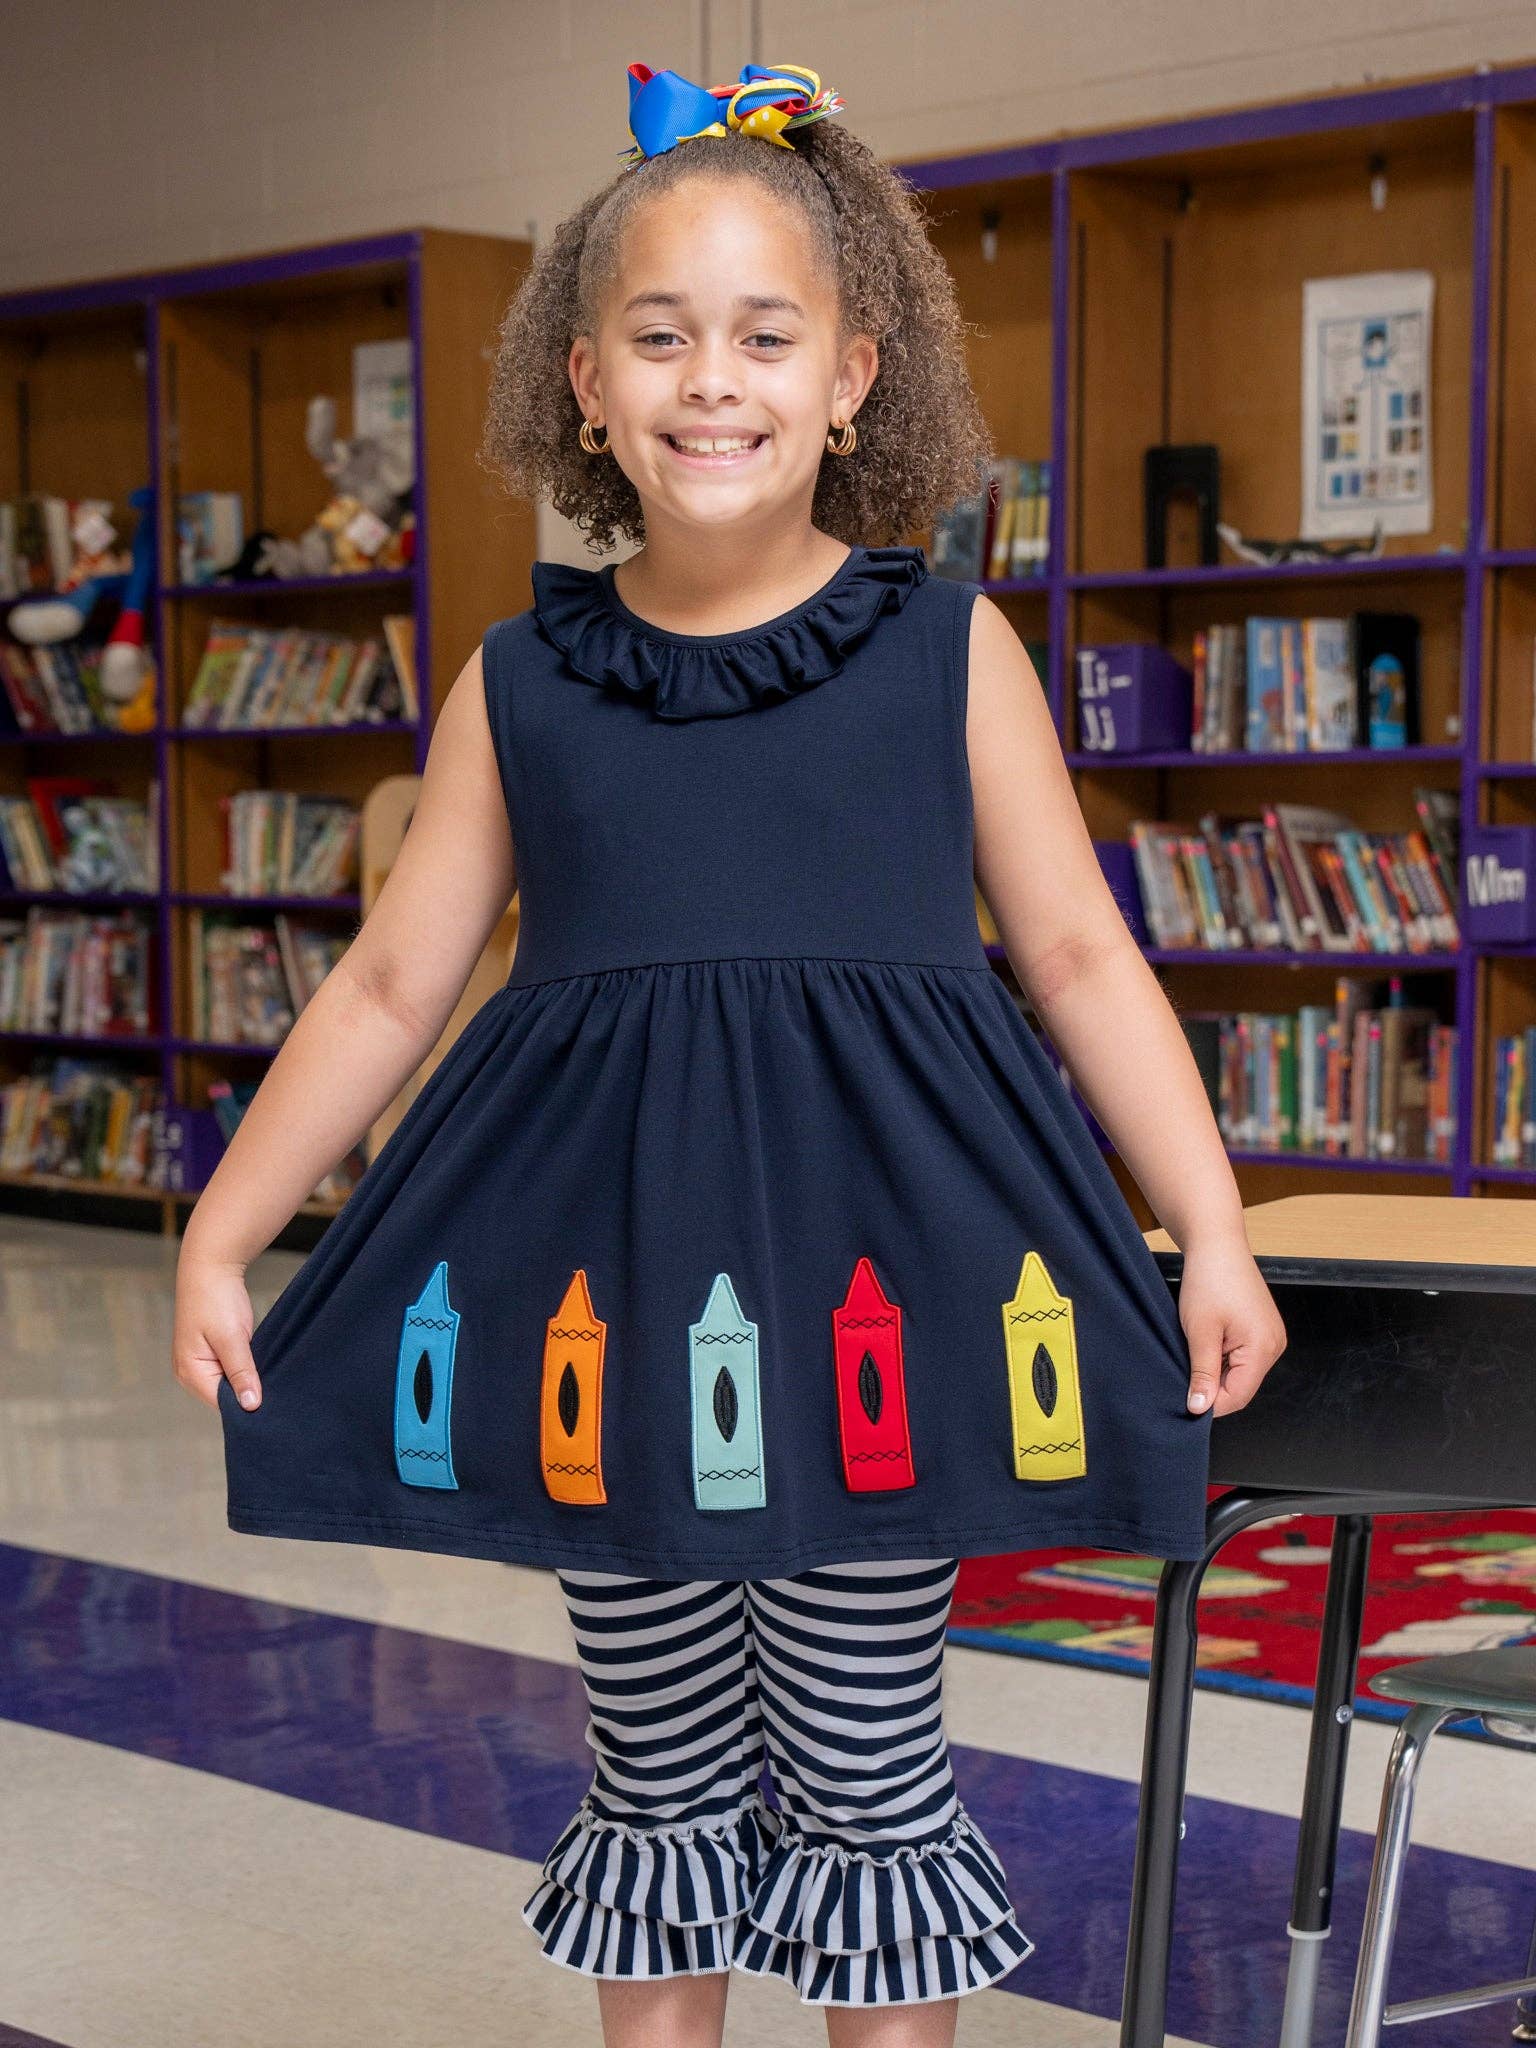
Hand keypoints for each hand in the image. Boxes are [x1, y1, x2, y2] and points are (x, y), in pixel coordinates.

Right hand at [174, 1252, 261, 1411]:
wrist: (210, 1268)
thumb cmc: (216, 1299)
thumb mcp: (231, 1338)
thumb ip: (241, 1372)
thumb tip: (250, 1406)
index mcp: (190, 1373)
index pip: (222, 1404)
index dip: (247, 1404)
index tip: (273, 1401)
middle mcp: (190, 1373)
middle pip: (225, 1397)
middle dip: (248, 1392)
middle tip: (276, 1385)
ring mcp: (200, 1364)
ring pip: (230, 1384)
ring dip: (248, 1379)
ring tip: (270, 1373)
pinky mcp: (211, 1354)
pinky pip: (231, 1371)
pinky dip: (246, 1368)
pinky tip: (261, 1363)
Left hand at [1176, 1234, 1285, 1417]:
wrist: (1218, 1245)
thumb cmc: (1209, 1280)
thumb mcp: (1200, 1332)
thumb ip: (1202, 1373)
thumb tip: (1199, 1408)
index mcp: (1263, 1348)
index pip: (1238, 1397)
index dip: (1210, 1404)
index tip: (1184, 1401)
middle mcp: (1274, 1346)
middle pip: (1241, 1387)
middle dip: (1212, 1386)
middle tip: (1184, 1372)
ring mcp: (1271, 1337)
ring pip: (1240, 1373)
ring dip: (1216, 1371)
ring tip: (1194, 1350)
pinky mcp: (1262, 1330)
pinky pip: (1243, 1357)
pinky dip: (1222, 1357)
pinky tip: (1206, 1342)